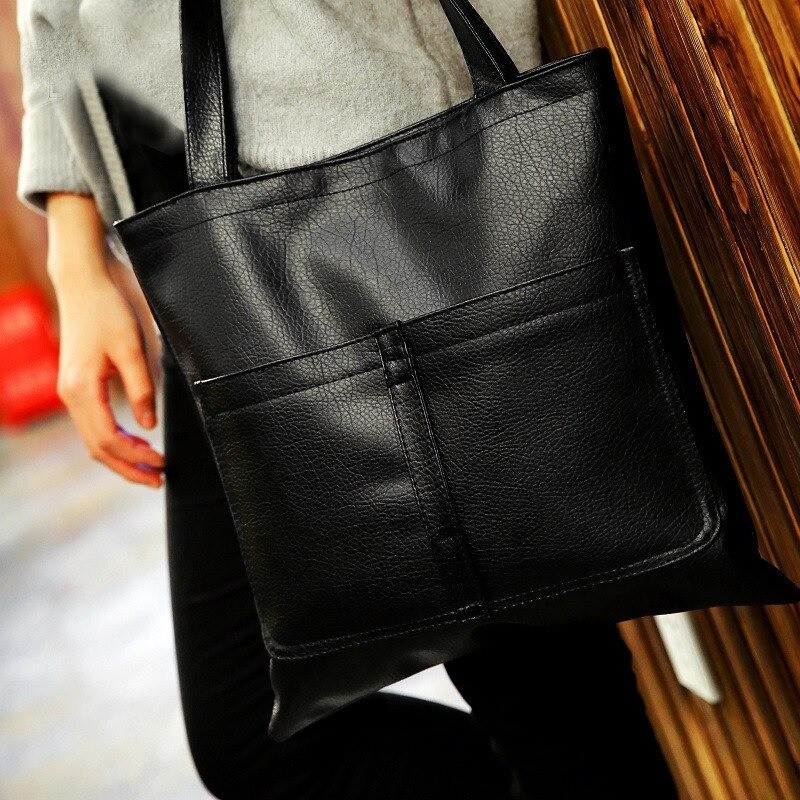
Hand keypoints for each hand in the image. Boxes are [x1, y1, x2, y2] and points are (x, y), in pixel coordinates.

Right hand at [46, 193, 163, 487]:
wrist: (83, 283)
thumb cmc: (108, 310)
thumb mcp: (132, 348)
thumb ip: (142, 388)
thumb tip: (149, 425)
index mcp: (81, 388)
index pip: (109, 439)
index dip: (136, 457)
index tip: (162, 465)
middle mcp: (70, 395)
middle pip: (97, 447)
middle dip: (128, 467)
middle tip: (158, 480)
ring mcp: (70, 391)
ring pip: (93, 439)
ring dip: (121, 456)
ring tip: (150, 468)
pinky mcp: (77, 385)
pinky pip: (93, 424)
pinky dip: (113, 440)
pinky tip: (135, 442)